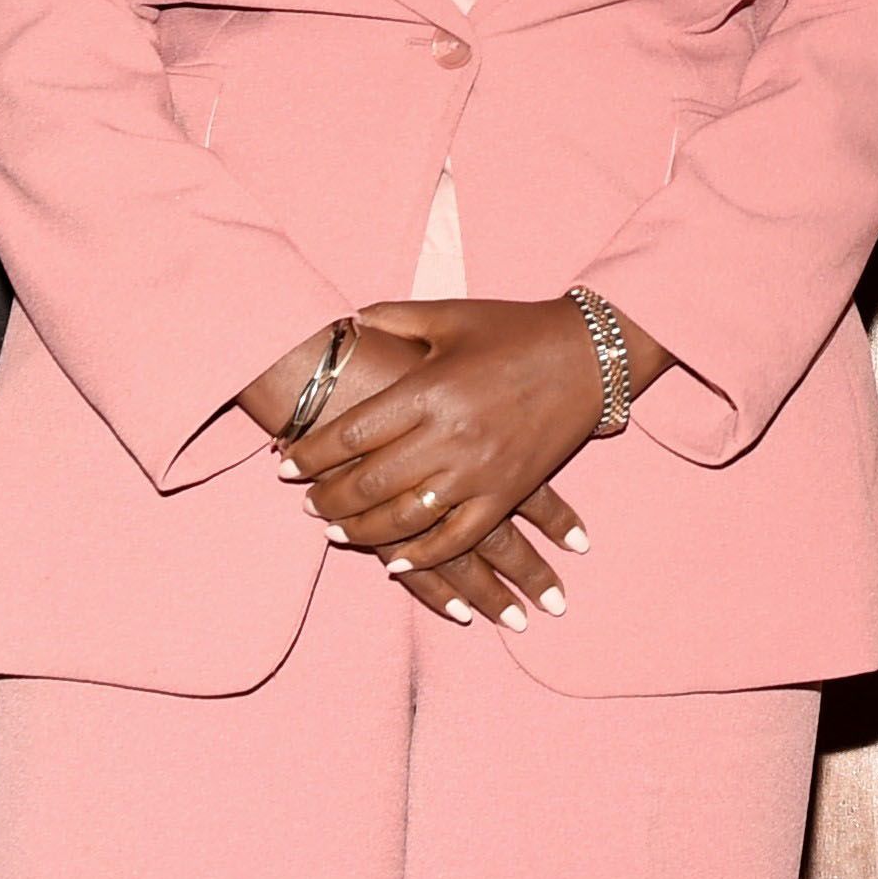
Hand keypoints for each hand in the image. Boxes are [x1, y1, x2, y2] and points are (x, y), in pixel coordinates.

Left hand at [280, 300, 615, 626]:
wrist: (592, 354)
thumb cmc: (517, 330)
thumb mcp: (452, 315)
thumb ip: (395, 317)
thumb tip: (347, 322)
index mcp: (430, 390)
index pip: (352, 434)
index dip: (311, 454)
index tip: (285, 467)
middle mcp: (449, 437)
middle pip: (369, 483)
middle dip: (327, 498)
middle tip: (304, 504)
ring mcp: (479, 472)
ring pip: (404, 519)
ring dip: (361, 531)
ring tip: (334, 531)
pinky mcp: (506, 494)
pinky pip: (456, 539)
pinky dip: (421, 557)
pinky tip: (394, 563)